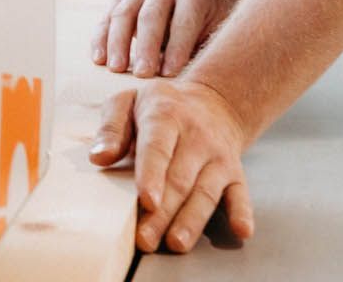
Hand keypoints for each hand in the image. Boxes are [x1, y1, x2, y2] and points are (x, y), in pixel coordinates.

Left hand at [88, 79, 254, 253]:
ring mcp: (218, 156)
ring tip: (176, 242)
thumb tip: (99, 157)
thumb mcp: (129, 101)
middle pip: (179, 179)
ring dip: (191, 220)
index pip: (158, 147)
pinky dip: (242, 212)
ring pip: (206, 192)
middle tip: (145, 239)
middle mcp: (196, 136)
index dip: (152, 175)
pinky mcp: (234, 173)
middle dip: (163, 212)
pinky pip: (240, 193)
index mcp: (166, 115)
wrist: (213, 100)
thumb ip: (111, 127)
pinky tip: (241, 230)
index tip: (147, 200)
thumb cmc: (162, 106)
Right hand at [91, 0, 229, 76]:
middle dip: (146, 47)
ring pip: (123, 14)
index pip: (183, 21)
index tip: (169, 75)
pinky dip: (101, 39)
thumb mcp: (213, 33)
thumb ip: (201, 51)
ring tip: (117, 69)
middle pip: (150, 16)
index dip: (176, 48)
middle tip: (142, 74)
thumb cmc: (205, 26)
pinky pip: (106, 18)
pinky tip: (99, 60)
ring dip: (118, 43)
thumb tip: (182, 80)